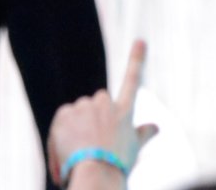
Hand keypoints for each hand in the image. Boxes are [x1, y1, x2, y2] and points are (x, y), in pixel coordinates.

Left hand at [47, 40, 157, 186]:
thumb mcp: (134, 149)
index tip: (140, 41)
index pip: (132, 79)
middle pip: (94, 107)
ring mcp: (85, 106)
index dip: (136, 59)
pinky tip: (65, 158)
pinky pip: (59, 125)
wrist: (97, 174)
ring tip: (78, 157)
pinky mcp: (65, 113)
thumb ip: (143, 134)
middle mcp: (105, 102)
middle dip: (90, 121)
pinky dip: (59, 140)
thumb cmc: (118, 165)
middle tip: (90, 147)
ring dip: (74, 132)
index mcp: (124, 110)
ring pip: (75, 117)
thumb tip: (156, 126)